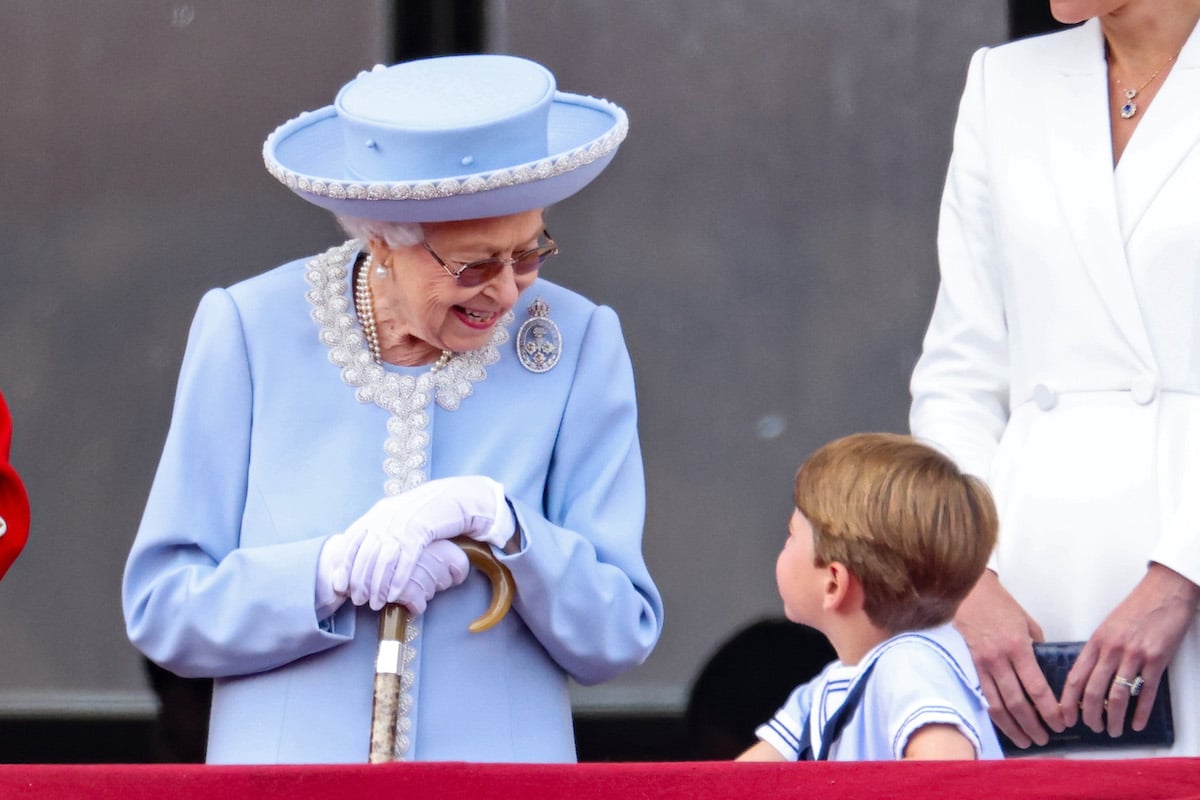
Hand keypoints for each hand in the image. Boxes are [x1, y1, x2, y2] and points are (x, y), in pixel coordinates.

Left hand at [321, 476, 514, 610]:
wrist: (453, 497)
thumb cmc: (425, 512)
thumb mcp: (397, 516)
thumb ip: (379, 531)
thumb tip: (362, 555)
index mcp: (377, 513)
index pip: (351, 541)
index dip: (344, 565)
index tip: (340, 586)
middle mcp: (386, 517)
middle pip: (365, 554)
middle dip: (360, 581)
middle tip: (358, 600)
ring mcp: (403, 524)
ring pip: (383, 560)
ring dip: (378, 585)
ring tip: (376, 603)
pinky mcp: (422, 530)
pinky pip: (406, 559)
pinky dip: (398, 579)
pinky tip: (395, 595)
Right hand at [953, 570, 1065, 747]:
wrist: (967, 591)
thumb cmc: (998, 603)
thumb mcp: (1026, 621)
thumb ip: (1036, 646)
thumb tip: (1044, 666)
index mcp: (1018, 647)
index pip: (1037, 688)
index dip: (1049, 710)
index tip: (1061, 722)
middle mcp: (999, 659)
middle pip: (1018, 703)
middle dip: (1033, 725)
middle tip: (1045, 738)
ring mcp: (982, 664)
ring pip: (998, 705)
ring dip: (1013, 727)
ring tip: (1025, 740)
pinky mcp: (971, 665)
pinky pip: (984, 696)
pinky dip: (995, 714)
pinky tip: (1004, 724)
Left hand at [1058, 563, 1199, 736]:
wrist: (1164, 592)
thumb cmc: (1136, 609)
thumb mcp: (1108, 627)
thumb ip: (1098, 650)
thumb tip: (1089, 677)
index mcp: (1096, 641)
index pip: (1075, 676)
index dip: (1068, 700)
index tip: (1064, 715)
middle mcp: (1112, 649)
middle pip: (1094, 690)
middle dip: (1089, 714)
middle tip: (1091, 728)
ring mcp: (1135, 656)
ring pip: (1118, 695)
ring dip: (1114, 718)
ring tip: (1114, 730)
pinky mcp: (1157, 660)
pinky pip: (1146, 692)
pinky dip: (1141, 712)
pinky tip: (1137, 723)